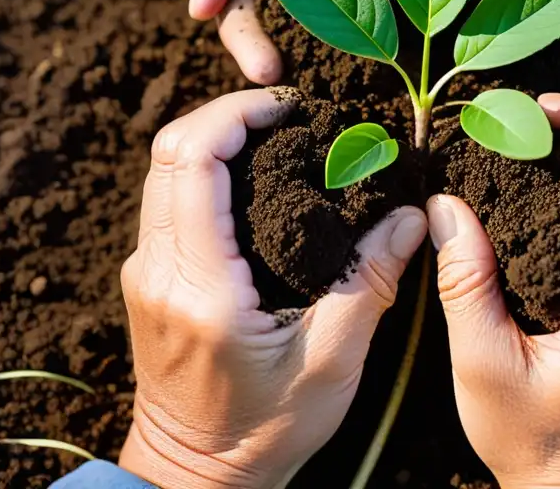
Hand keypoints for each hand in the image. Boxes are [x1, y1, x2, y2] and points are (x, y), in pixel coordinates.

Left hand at [118, 89, 427, 488]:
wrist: (193, 476)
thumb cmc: (262, 430)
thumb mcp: (331, 362)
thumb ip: (371, 281)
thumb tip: (412, 217)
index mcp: (199, 283)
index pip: (192, 159)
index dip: (236, 114)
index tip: (290, 107)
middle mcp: (158, 268)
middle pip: (169, 150)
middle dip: (227, 115)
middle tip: (290, 114)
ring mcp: (147, 272)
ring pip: (164, 170)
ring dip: (215, 139)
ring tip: (279, 137)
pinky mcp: (152, 278)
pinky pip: (169, 198)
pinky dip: (207, 168)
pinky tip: (258, 179)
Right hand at [178, 0, 426, 83]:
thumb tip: (199, 12)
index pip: (239, 17)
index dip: (250, 47)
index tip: (270, 73)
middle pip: (287, 34)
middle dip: (296, 63)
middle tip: (309, 91)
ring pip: (334, 30)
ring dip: (339, 56)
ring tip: (349, 82)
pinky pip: (385, 6)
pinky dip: (386, 27)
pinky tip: (393, 49)